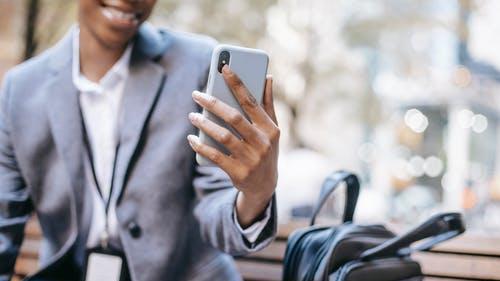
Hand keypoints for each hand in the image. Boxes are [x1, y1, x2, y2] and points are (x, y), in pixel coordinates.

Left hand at [187, 65, 279, 227]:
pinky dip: (201, 147)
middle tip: (196, 94)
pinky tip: (192, 138)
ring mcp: (251, 159)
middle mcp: (262, 143)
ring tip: (192, 115)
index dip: (237, 84)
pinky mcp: (238, 172)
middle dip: (213, 103)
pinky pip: (215, 156)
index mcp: (270, 128)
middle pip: (234, 117)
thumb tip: (267, 77)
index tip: (224, 68)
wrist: (265, 186)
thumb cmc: (266, 150)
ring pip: (223, 136)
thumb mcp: (272, 130)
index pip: (251, 101)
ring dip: (205, 124)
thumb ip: (268, 104)